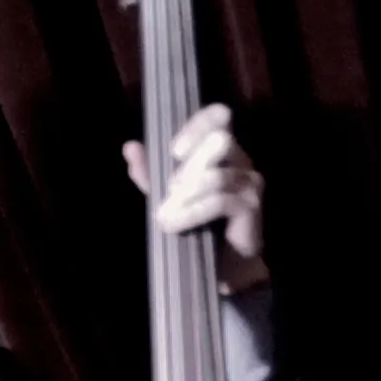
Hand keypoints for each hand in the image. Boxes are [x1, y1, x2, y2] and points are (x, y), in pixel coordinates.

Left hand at [122, 102, 264, 276]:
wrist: (224, 263)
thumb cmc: (197, 222)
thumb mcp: (167, 195)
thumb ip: (150, 171)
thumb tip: (130, 147)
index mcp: (221, 150)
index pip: (220, 116)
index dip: (198, 124)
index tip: (175, 150)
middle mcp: (241, 160)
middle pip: (220, 141)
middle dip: (189, 165)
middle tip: (169, 188)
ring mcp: (250, 182)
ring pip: (215, 176)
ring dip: (185, 196)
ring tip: (164, 216)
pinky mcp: (251, 206)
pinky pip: (219, 201)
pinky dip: (193, 212)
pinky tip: (176, 224)